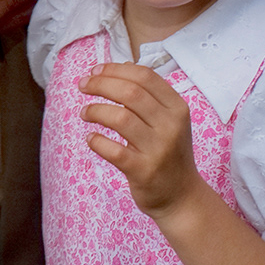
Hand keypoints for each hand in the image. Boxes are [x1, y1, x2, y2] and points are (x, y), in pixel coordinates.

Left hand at [78, 62, 201, 217]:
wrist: (182, 197)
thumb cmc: (168, 153)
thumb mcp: (168, 121)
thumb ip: (148, 95)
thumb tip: (118, 68)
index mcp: (177, 108)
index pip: (145, 76)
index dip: (115, 70)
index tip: (95, 71)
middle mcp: (170, 126)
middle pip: (130, 92)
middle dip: (100, 84)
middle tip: (83, 86)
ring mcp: (158, 149)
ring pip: (120, 117)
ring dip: (95, 111)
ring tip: (85, 113)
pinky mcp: (144, 171)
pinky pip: (113, 150)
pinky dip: (96, 141)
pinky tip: (91, 138)